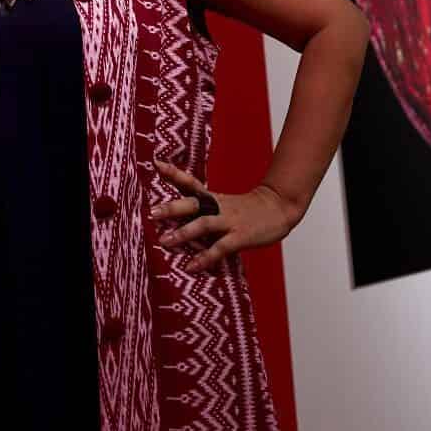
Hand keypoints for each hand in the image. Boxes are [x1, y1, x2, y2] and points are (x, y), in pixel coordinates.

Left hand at [150, 159, 303, 271]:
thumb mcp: (222, 203)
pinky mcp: (240, 237)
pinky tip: (191, 266)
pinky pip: (220, 248)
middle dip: (172, 207)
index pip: (190, 182)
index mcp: (212, 198)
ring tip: (165, 241)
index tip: (156, 163)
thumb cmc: (247, 209)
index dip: (173, 173)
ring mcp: (229, 221)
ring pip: (203, 224)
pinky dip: (204, 258)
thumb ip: (202, 209)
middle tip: (152, 213)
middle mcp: (218, 206)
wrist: (279, 208)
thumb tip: (176, 217)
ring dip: (183, 233)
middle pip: (193, 203)